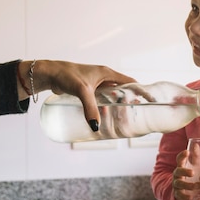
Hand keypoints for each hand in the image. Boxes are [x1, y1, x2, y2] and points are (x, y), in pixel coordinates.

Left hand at [18, 60, 135, 128]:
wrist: (49, 73)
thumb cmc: (66, 75)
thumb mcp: (82, 91)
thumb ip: (90, 108)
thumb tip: (96, 126)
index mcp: (108, 73)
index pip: (131, 82)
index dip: (141, 91)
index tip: (150, 100)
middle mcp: (104, 77)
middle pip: (123, 90)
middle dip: (130, 101)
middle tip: (136, 113)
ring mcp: (96, 84)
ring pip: (113, 95)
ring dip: (118, 104)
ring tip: (123, 117)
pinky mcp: (88, 90)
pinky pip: (102, 99)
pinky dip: (106, 106)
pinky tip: (105, 115)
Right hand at [171, 149, 195, 199]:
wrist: (183, 190)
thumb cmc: (191, 175)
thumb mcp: (194, 165)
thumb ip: (195, 156)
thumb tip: (196, 144)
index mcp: (181, 166)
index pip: (179, 159)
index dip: (182, 156)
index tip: (187, 152)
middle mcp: (177, 175)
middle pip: (177, 171)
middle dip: (184, 171)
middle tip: (193, 172)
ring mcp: (177, 185)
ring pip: (179, 184)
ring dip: (187, 185)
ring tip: (195, 186)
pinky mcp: (178, 194)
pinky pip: (180, 196)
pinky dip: (185, 197)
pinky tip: (191, 198)